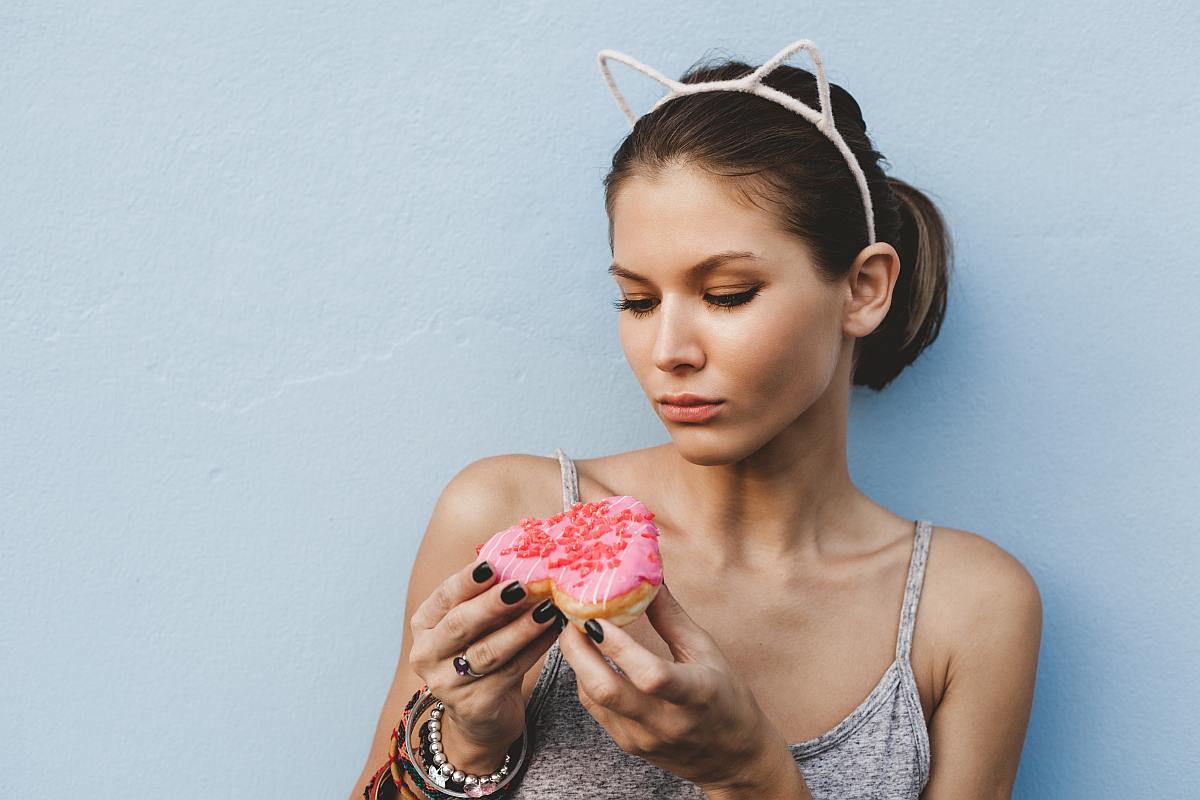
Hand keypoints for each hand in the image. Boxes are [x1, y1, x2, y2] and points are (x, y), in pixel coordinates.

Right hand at [407, 559, 563, 756]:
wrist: (480, 713)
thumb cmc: (479, 652)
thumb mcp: (475, 624)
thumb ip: (487, 596)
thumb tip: (522, 561)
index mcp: (424, 625)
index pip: (443, 597)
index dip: (466, 581)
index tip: (491, 565)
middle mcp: (427, 654)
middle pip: (460, 624)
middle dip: (492, 603)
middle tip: (521, 587)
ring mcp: (447, 684)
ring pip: (488, 651)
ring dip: (521, 628)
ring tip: (547, 609)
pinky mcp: (474, 705)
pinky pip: (510, 672)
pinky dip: (535, 650)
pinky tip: (553, 633)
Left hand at [557, 583, 805, 797]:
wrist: (731, 758)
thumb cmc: (725, 697)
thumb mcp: (707, 652)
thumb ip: (672, 617)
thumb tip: (648, 577)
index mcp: (695, 695)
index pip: (651, 675)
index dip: (620, 647)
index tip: (597, 617)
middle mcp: (666, 721)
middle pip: (607, 690)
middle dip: (578, 650)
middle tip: (570, 618)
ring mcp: (643, 738)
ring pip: (594, 699)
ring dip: (577, 661)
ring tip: (573, 630)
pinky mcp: (628, 745)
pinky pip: (596, 709)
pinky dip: (585, 679)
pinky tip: (587, 656)